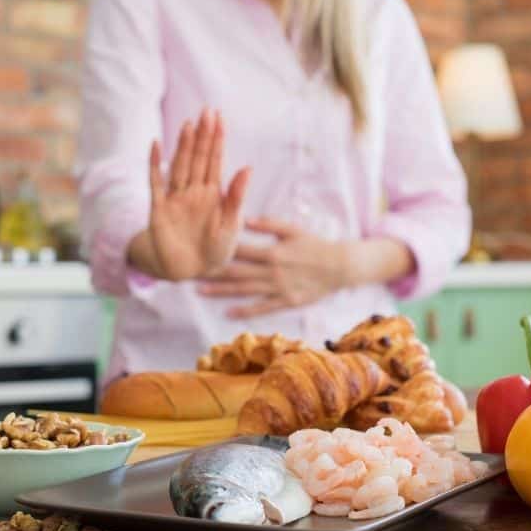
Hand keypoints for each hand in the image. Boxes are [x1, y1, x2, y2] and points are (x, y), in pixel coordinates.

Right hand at [133, 109, 251, 280]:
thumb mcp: (231, 224)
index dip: (217, 139)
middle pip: (198, 158)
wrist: (191, 271)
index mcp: (214, 193)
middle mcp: (194, 190)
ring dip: (183, 146)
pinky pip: (156, 183)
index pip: (215, 160)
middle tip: (207, 111)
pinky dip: (155, 165)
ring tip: (188, 124)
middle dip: (203, 136)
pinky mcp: (160, 209)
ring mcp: (176, 198)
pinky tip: (155, 146)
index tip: (219, 117)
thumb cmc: (216, 249)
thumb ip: (236, 197)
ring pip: (180, 166)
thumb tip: (247, 167)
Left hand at [199, 217, 349, 318]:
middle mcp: (272, 271)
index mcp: (272, 251)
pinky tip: (228, 312)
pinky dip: (245, 311)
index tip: (199, 249)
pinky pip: (262, 308)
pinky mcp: (286, 302)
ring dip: (222, 291)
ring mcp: (278, 288)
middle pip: (236, 272)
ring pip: (245, 291)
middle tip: (190, 273)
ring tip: (201, 291)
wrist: (339, 266)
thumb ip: (268, 224)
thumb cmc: (314, 244)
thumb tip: (244, 218)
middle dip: (213, 273)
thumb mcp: (293, 230)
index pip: (239, 250)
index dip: (218, 250)